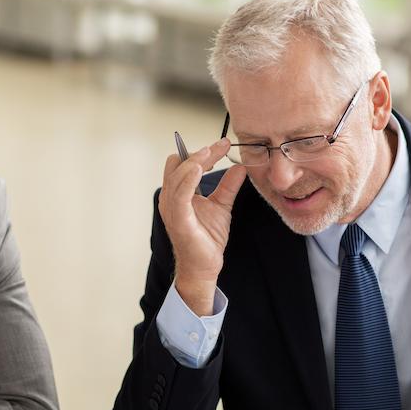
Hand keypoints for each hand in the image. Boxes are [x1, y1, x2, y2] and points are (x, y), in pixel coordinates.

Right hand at [157, 138, 246, 315]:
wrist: (205, 266)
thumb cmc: (207, 239)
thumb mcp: (221, 205)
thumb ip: (228, 186)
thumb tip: (240, 167)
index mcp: (178, 193)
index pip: (185, 163)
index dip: (204, 152)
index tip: (223, 144)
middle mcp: (171, 198)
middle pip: (178, 164)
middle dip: (199, 153)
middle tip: (220, 147)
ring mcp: (172, 208)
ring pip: (177, 174)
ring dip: (194, 161)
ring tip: (211, 152)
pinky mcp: (178, 219)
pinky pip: (179, 194)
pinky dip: (188, 179)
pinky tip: (199, 169)